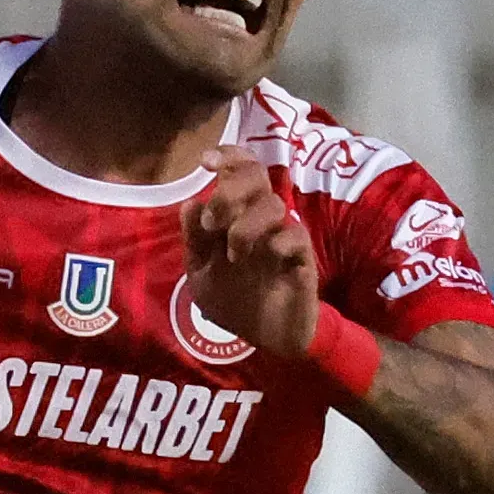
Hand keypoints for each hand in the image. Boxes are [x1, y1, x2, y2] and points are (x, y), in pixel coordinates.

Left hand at [181, 146, 322, 356]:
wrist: (266, 337)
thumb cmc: (235, 301)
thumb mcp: (202, 275)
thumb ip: (195, 242)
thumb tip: (190, 203)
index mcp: (236, 214)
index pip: (239, 170)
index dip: (228, 156)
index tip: (206, 161)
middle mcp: (260, 218)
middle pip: (257, 176)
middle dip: (231, 190)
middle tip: (213, 221)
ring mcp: (283, 236)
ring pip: (273, 205)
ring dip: (247, 225)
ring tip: (233, 255)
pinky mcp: (303, 258)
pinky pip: (295, 235)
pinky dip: (278, 241)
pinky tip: (267, 257)